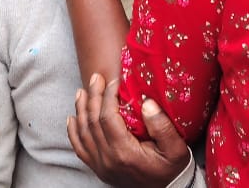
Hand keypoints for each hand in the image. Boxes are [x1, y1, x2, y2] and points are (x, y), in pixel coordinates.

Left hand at [68, 74, 191, 187]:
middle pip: (92, 122)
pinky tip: (72, 118)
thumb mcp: (176, 148)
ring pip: (83, 133)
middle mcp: (108, 160)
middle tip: (95, 78)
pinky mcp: (99, 169)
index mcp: (125, 153)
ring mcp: (101, 166)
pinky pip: (80, 148)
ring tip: (82, 92)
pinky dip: (73, 132)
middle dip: (93, 97)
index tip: (114, 81)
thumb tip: (147, 103)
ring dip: (81, 110)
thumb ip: (162, 126)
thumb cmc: (172, 168)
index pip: (108, 117)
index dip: (108, 96)